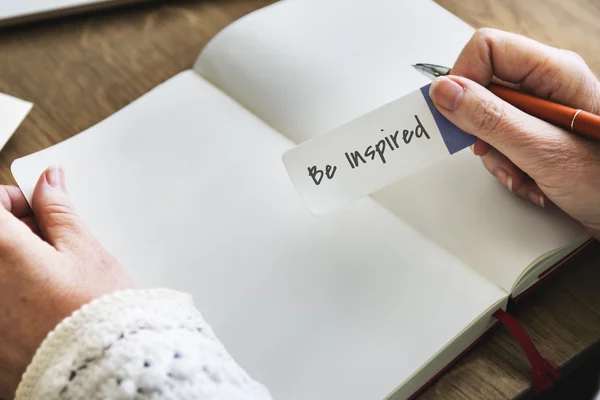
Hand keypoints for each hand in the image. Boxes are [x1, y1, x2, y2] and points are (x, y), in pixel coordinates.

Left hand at [0, 167, 131, 397]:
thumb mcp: (85, 250)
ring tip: (52, 278)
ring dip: (17, 263)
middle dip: (16, 231)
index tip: (36, 208)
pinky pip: (4, 301)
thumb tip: (49, 181)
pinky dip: (17, 294)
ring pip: (1, 269)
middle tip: (52, 243)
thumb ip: (59, 211)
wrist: (102, 369)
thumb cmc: (98, 313)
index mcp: (1, 251)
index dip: (14, 199)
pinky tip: (43, 304)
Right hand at [429, 28, 599, 238]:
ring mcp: (540, 111)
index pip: (487, 49)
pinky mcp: (537, 134)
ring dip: (495, 156)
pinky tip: (530, 182)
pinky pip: (499, 142)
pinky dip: (506, 167)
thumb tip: (446, 92)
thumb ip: (491, 118)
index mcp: (554, 72)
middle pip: (482, 87)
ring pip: (486, 120)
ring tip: (522, 174)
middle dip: (479, 129)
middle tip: (492, 151)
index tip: (455, 114)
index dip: (463, 79)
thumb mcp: (543, 150)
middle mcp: (546, 85)